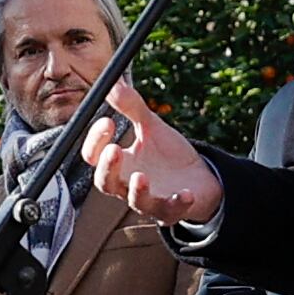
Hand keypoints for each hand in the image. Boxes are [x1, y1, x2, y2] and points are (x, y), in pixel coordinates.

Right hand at [81, 82, 220, 225]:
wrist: (199, 177)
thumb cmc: (168, 155)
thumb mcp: (150, 127)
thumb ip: (132, 107)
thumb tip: (113, 83)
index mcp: (118, 164)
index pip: (94, 156)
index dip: (96, 140)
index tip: (107, 121)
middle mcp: (127, 185)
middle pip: (105, 183)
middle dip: (107, 168)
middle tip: (114, 149)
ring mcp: (149, 201)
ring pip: (134, 202)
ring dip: (137, 191)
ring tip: (141, 176)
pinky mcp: (171, 210)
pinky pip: (170, 211)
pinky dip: (177, 203)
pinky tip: (186, 193)